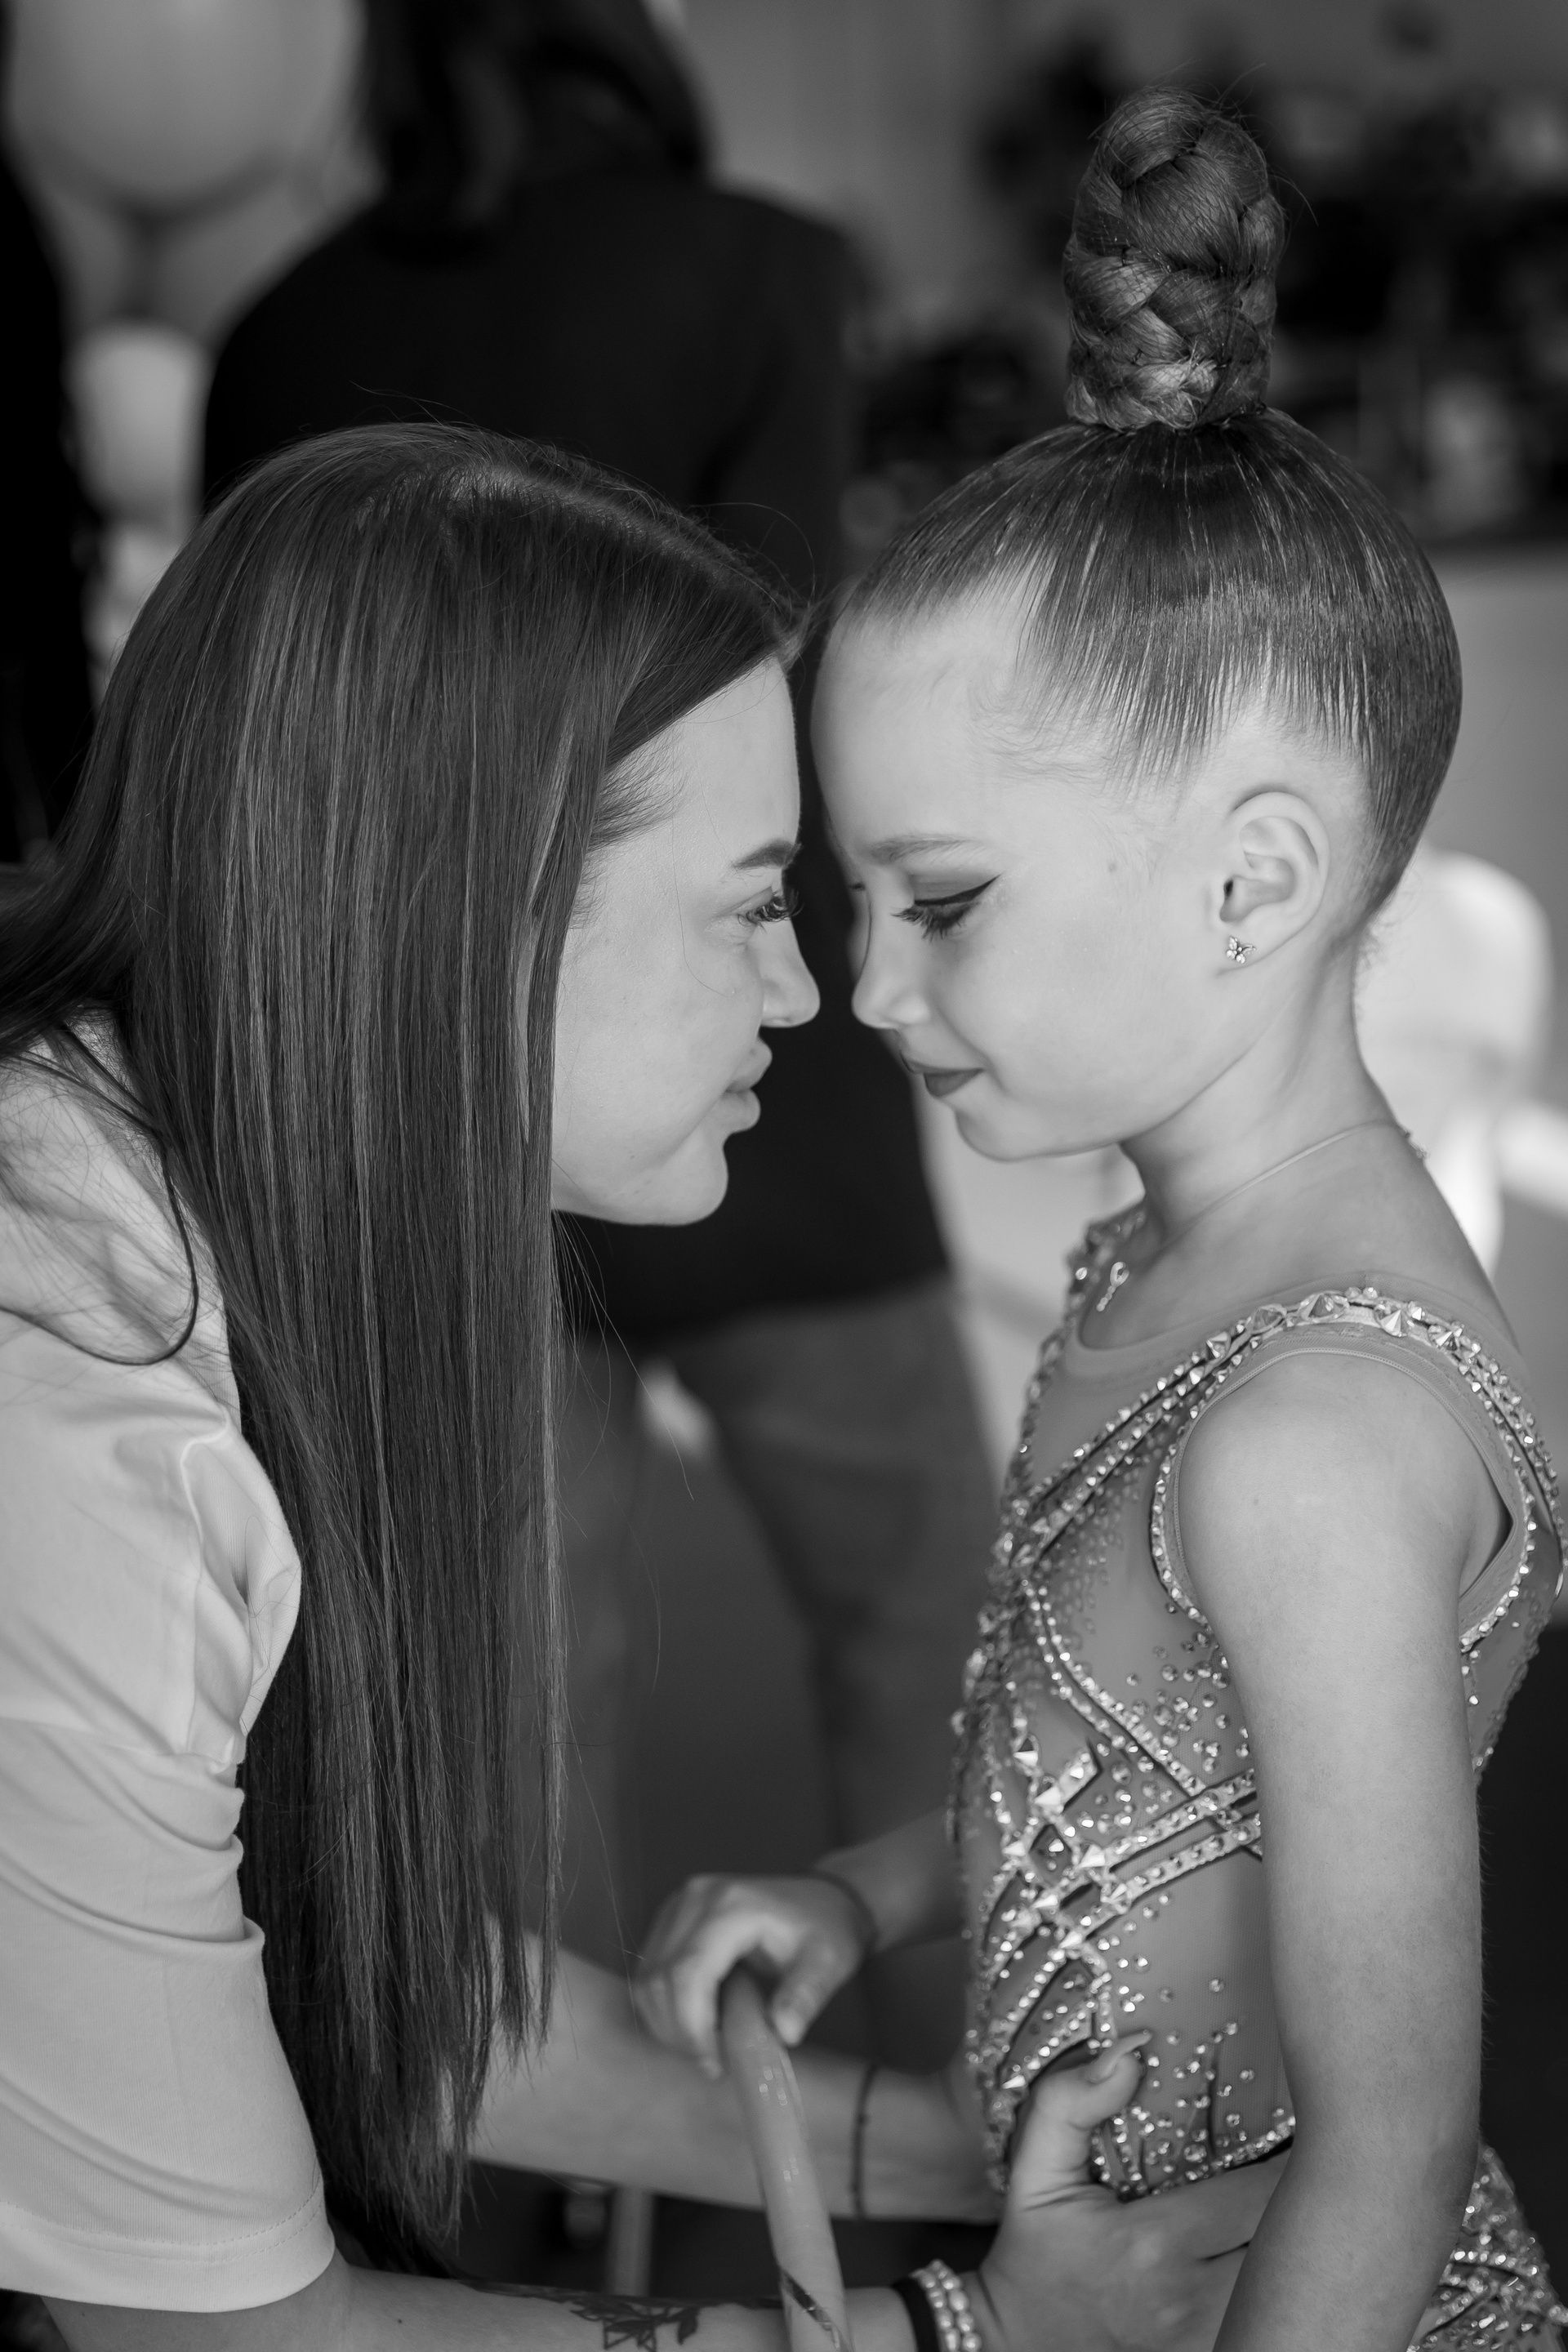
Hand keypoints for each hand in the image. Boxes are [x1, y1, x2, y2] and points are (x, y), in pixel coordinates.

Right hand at [634, 1872, 871, 2074]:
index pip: (688, 1974)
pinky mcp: (670, 1919)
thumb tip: (785, 2032)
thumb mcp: (827, 1963)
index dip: (692, 2027)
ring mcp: (677, 1905)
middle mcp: (695, 1898)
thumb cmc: (822, 1931)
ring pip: (646, 1979)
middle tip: (714, 2063)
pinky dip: (665, 2008)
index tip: (716, 2064)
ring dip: (668, 2024)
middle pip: (659, 1979)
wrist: (817, 1899)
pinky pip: (649, 1973)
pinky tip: (698, 2023)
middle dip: (679, 2033)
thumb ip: (805, 1996)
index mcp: (731, 1905)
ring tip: (708, 2045)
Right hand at [974, 2041, 1286, 2351]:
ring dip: (1294, 2243)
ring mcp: (1205, 2340)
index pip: (1262, 2195)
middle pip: (1289, 2244)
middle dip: (1303, 2199)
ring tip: (1295, 2202)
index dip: (1291, 2159)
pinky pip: (1266, 2315)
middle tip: (1313, 2158)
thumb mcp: (1035, 2169)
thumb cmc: (1035, 2249)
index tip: (1297, 2127)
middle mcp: (1190, 2300)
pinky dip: (1276, 2284)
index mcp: (1153, 2244)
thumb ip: (1069, 2102)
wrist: (1020, 2342)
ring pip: (1287, 2287)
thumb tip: (1131, 2049)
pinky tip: (1265, 2252)